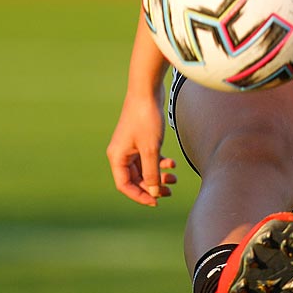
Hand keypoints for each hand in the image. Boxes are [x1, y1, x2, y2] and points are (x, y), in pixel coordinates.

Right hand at [106, 82, 176, 205]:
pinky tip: (172, 163)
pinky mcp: (140, 138)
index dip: (139, 196)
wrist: (147, 90)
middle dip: (153, 186)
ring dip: (158, 175)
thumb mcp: (151, 149)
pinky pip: (148, 157)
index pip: (125, 185)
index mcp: (117, 157)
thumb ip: (151, 173)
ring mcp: (130, 146)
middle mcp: (121, 153)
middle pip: (135, 178)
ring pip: (144, 168)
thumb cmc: (146, 118)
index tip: (155, 202)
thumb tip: (153, 192)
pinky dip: (159, 162)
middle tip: (169, 191)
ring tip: (174, 178)